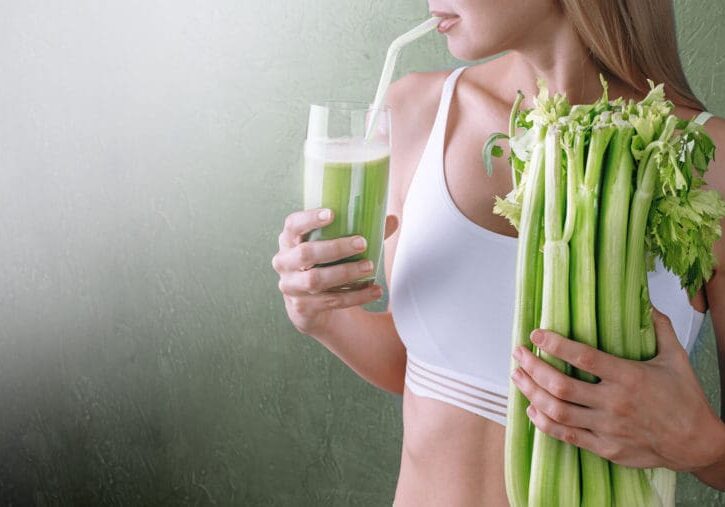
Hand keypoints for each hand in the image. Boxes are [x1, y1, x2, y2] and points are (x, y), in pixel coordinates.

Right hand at [272, 209, 396, 335]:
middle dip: (336, 248)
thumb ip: (360, 234)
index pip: (293, 225)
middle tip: (362, 243)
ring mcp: (290, 287)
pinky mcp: (301, 308)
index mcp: (289, 240)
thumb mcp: (335, 248)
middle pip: (306, 253)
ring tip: (370, 267)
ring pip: (316, 280)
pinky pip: (329, 301)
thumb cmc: (324, 266)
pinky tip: (374, 290)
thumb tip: (392, 220)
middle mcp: (284, 262)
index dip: (310, 218)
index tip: (332, 214)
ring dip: (346, 272)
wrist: (310, 308)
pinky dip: (355, 296)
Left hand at [511, 307, 724, 471]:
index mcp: (629, 377)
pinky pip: (566, 436)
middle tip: (518, 353)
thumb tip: (646, 302)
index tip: (535, 334)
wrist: (696, 444)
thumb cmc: (685, 399)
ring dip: (531, 392)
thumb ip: (659, 328)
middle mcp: (614, 403)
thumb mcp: (676, 358)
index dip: (555, 345)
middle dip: (533, 368)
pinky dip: (544, 422)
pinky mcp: (605, 447)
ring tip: (517, 376)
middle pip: (561, 386)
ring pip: (558, 411)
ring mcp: (607, 428)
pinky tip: (532, 408)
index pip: (584, 357)